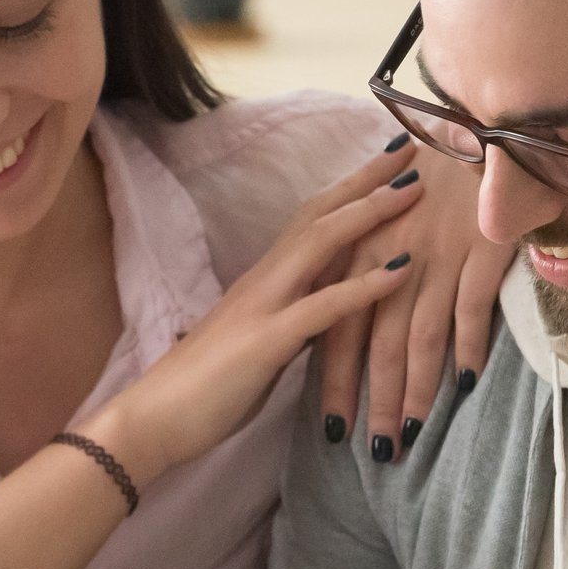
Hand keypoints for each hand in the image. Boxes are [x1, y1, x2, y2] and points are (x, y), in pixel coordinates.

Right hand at [89, 144, 422, 481]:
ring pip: (321, 242)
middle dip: (367, 179)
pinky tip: (404, 270)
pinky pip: (323, 307)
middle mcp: (264, 281)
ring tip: (415, 189)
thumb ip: (292, 323)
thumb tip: (325, 316)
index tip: (389, 164)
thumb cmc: (203, 391)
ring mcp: (263, 306)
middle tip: (413, 148)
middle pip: (320, 213)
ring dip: (371, 212)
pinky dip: (366, 285)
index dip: (350, 189)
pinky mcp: (266, 342)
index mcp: (263, 282)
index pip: (311, 220)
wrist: (152, 420)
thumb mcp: (260, 346)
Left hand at [318, 142, 511, 459]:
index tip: (334, 429)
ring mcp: (436, 256)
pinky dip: (470, 346)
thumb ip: (369, 269)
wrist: (479, 127)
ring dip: (416, 390)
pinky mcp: (478, 249)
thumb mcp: (386, 220)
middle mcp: (391, 259)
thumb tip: (359, 323)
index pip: (339, 328)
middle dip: (374, 402)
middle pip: (377, 344)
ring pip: (419, 336)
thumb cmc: (433, 179)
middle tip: (375, 452)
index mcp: (361, 253)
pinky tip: (467, 383)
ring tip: (413, 434)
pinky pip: (471, 308)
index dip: (336, 381)